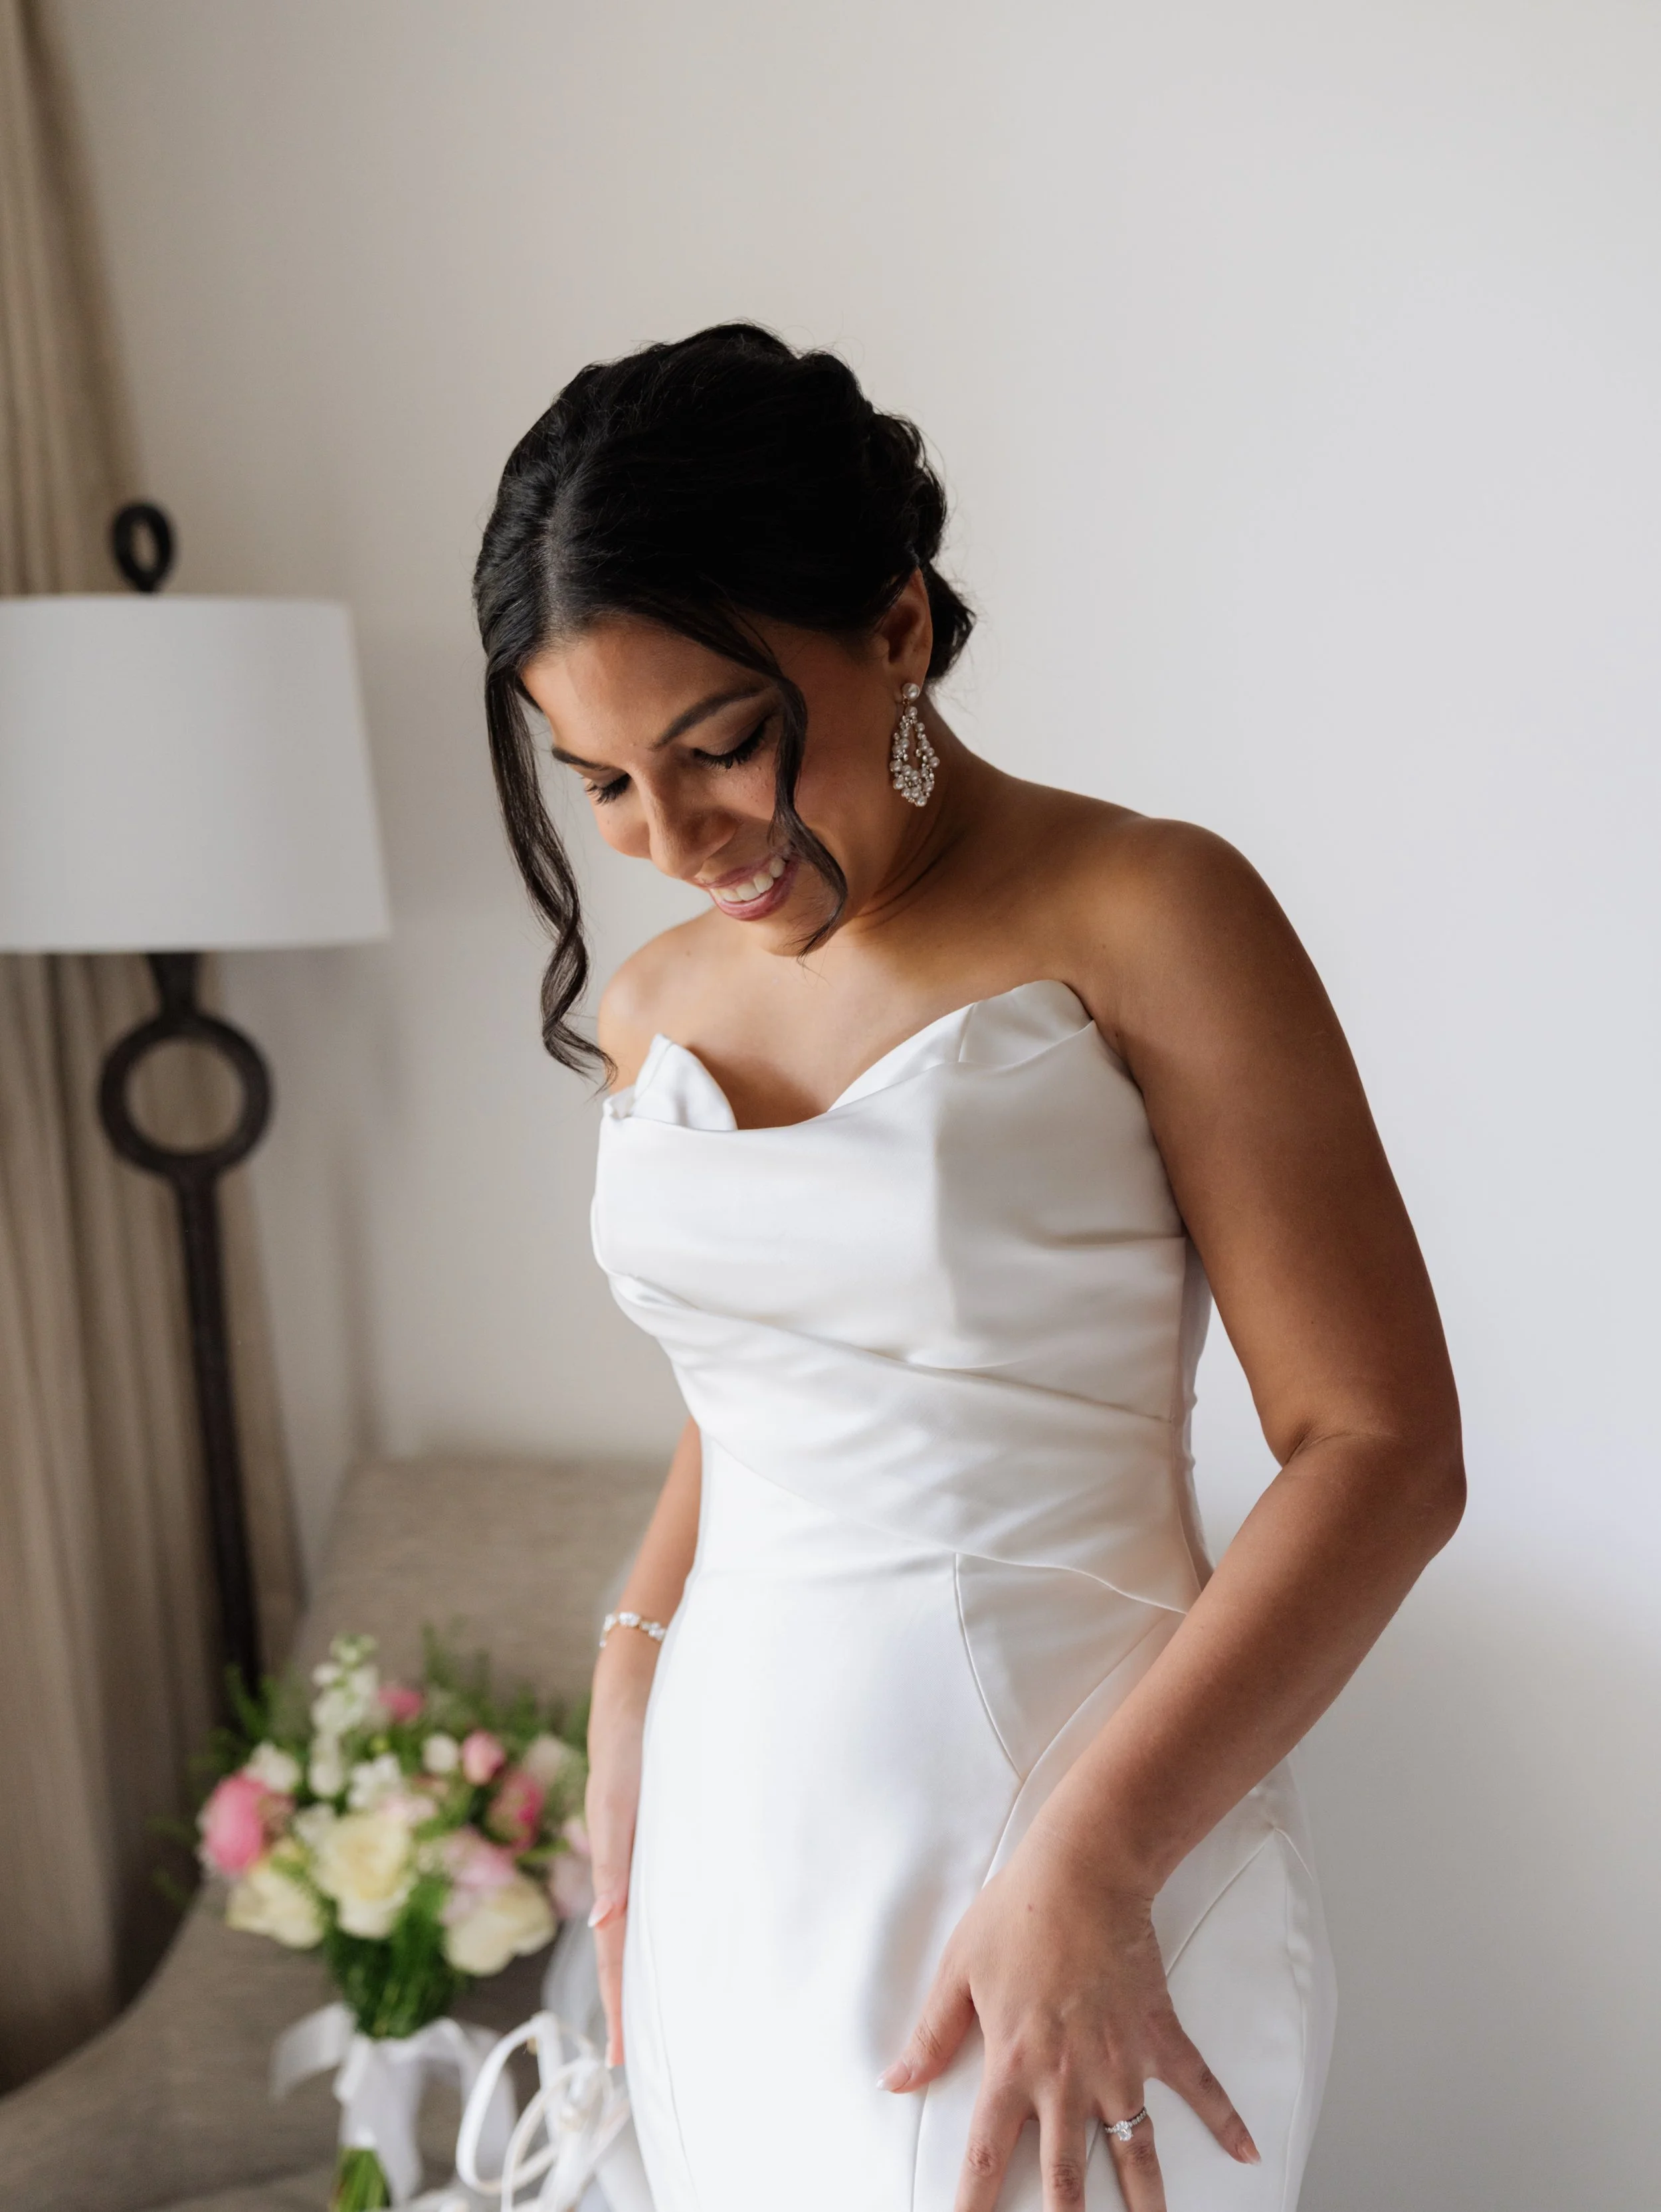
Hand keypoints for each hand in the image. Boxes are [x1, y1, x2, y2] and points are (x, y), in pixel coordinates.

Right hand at [584, 1631, 656, 2065]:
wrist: (645, 1669)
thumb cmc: (629, 1729)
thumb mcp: (616, 1794)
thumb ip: (612, 1852)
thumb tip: (605, 1922)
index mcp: (617, 1861)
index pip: (615, 1949)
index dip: (619, 2002)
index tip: (621, 2058)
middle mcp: (636, 1860)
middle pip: (631, 1945)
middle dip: (634, 2000)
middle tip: (638, 2058)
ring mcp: (654, 1843)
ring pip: (654, 1918)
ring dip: (656, 1964)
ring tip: (669, 2012)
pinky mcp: (676, 1820)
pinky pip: (672, 1883)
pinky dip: (676, 1919)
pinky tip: (695, 1934)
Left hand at [880, 1825, 1256, 2210]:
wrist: (1084, 1870)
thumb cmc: (1016, 1913)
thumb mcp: (957, 1970)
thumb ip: (931, 2035)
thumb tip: (894, 2081)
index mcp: (1013, 2065)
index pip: (986, 2155)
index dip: (973, 2207)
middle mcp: (1068, 2078)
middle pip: (1066, 2179)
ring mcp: (1121, 2063)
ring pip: (1136, 2153)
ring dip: (1145, 2202)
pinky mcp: (1159, 2037)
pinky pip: (1200, 2087)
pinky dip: (1227, 2120)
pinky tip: (1247, 2152)